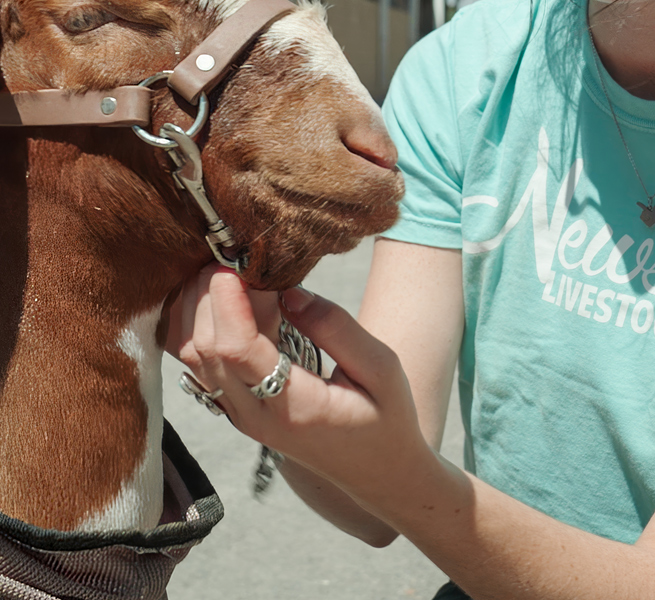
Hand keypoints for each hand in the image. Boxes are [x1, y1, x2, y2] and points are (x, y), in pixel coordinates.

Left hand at [178, 266, 433, 509]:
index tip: (235, 262)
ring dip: (198, 307)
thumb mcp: (381, 368)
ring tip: (229, 273)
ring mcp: (240, 416)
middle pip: (204, 349)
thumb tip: (289, 291)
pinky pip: (197, 365)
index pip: (237, 351)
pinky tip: (218, 298)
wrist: (379, 473)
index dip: (227, 300)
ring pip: (191, 357)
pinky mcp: (236, 409)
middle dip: (208, 294)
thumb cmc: (387, 417)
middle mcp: (256, 416)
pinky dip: (196, 325)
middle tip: (235, 258)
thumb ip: (336, 328)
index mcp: (294, 407)